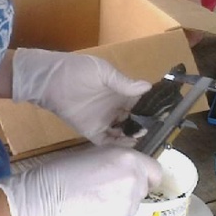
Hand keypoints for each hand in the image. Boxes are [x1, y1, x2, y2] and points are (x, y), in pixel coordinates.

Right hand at [0, 145, 161, 215]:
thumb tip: (131, 169)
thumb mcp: (99, 152)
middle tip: (107, 187)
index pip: (156, 171)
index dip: (146, 174)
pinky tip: (92, 209)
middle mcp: (134, 182)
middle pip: (144, 189)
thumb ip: (121, 160)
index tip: (137, 177)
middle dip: (130, 188)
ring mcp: (127, 205)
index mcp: (130, 160)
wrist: (49, 194)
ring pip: (132, 206)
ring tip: (97, 199)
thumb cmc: (67, 168)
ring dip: (121, 203)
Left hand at [12, 49, 150, 143]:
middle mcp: (113, 107)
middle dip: (144, 125)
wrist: (51, 80)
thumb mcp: (104, 71)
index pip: (139, 103)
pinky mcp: (92, 131)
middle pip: (133, 120)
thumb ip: (124, 83)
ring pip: (123, 133)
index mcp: (118, 92)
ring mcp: (103, 120)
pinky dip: (118, 145)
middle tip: (155, 130)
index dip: (150, 108)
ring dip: (133, 136)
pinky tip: (129, 146)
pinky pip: (108, 141)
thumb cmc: (78, 70)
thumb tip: (147, 86)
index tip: (163, 114)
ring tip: (143, 137)